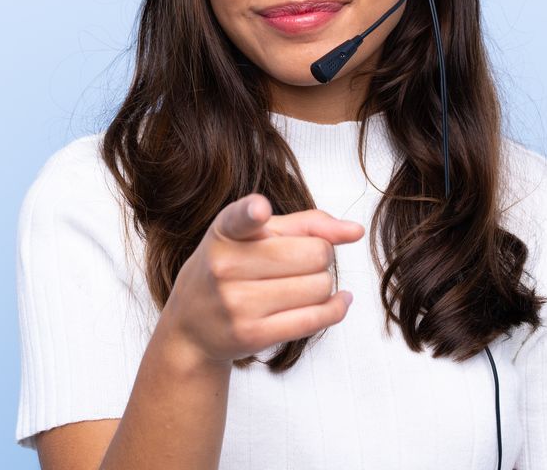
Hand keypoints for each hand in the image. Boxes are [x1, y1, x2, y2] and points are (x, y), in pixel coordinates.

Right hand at [162, 193, 363, 366]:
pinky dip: (336, 308)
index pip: (240, 218)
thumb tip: (354, 232)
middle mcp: (225, 266)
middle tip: (302, 261)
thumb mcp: (257, 235)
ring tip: (302, 283)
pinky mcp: (253, 336)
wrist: (192, 326)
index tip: (260, 210)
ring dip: (323, 284)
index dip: (253, 212)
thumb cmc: (231, 269)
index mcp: (224, 232)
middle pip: (314, 253)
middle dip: (320, 255)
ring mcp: (237, 304)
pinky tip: (338, 300)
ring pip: (320, 286)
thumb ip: (307, 224)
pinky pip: (316, 319)